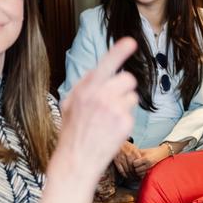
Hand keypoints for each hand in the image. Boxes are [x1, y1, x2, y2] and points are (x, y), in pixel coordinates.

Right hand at [57, 38, 137, 182]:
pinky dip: (125, 120)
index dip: (119, 51)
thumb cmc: (73, 132)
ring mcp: (114, 109)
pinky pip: (133, 112)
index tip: (131, 41)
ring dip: (125, 104)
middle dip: (124, 87)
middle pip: (128, 78)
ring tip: (109, 118)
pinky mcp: (125, 122)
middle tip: (113, 101)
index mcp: (85, 89)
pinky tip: (112, 130)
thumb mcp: (70, 104)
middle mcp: (100, 96)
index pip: (105, 64)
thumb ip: (84, 86)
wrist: (76, 161)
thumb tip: (97, 70)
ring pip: (132, 95)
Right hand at [113, 141, 141, 178]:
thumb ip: (138, 154)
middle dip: (137, 175)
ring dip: (131, 176)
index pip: (139, 163)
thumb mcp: (134, 147)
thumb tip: (144, 162)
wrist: (116, 142)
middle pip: (134, 168)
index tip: (143, 174)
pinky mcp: (116, 161)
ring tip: (134, 179)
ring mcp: (122, 158)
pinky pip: (121, 170)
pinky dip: (124, 175)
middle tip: (139, 178)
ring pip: (128, 170)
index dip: (141, 170)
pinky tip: (127, 176)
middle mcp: (128, 155)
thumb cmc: (127, 146)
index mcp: (134, 151)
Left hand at [132, 145, 170, 177]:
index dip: (133, 163)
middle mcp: (149, 165)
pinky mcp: (152, 172)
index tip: (133, 161)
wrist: (162, 154)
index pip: (134, 164)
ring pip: (139, 174)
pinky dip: (140, 175)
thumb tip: (127, 155)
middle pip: (136, 170)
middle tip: (134, 166)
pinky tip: (140, 172)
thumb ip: (135, 153)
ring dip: (137, 172)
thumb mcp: (143, 151)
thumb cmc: (152, 151)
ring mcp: (151, 169)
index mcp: (146, 159)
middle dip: (134, 168)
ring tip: (136, 169)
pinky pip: (143, 176)